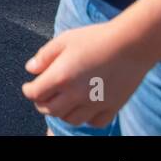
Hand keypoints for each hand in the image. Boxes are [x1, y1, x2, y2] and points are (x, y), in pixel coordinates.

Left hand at [22, 21, 151, 128]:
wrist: (131, 44)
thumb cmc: (96, 38)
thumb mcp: (64, 40)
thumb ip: (45, 56)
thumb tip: (30, 69)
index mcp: (60, 77)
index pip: (35, 94)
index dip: (29, 91)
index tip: (29, 87)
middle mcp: (76, 95)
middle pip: (50, 110)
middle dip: (42, 104)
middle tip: (43, 96)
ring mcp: (95, 103)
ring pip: (71, 120)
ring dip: (62, 113)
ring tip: (62, 102)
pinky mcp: (112, 107)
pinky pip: (95, 122)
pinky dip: (86, 119)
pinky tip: (85, 108)